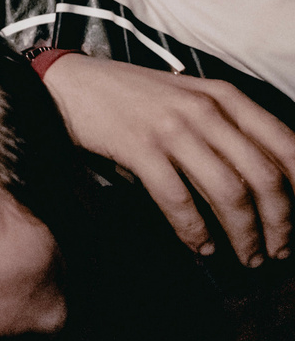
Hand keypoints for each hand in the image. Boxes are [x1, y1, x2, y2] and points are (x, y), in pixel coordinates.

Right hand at [40, 54, 294, 265]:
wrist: (68, 83)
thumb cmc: (132, 97)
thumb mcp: (190, 99)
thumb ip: (227, 130)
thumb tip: (266, 188)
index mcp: (226, 97)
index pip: (287, 147)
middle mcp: (205, 110)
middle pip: (264, 177)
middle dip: (280, 224)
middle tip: (278, 252)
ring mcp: (172, 128)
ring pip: (229, 192)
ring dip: (244, 235)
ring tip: (246, 257)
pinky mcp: (139, 147)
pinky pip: (178, 199)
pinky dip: (194, 230)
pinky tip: (200, 246)